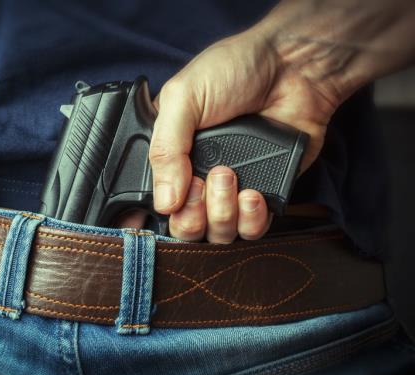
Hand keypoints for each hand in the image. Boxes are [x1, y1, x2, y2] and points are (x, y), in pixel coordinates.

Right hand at [150, 27, 341, 242]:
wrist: (294, 68)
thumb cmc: (235, 69)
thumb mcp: (182, 97)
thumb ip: (165, 149)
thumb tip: (164, 202)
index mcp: (170, 154)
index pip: (152, 200)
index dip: (155, 213)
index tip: (167, 205)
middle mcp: (196, 176)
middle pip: (183, 227)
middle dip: (191, 216)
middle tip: (203, 184)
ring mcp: (230, 189)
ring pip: (216, 234)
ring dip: (221, 213)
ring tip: (230, 176)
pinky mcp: (264, 195)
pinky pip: (251, 231)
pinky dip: (251, 220)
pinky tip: (253, 193)